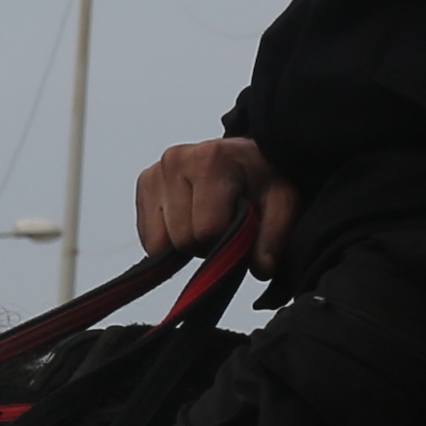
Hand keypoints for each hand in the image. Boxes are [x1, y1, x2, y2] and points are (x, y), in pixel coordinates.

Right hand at [132, 135, 297, 271]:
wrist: (244, 156)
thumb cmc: (262, 178)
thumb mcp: (283, 202)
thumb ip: (275, 236)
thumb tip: (261, 268)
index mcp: (211, 160)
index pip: (206, 230)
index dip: (226, 241)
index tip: (239, 227)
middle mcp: (176, 161)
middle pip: (181, 239)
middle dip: (204, 243)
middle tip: (223, 226)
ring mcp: (154, 172)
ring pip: (158, 244)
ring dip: (184, 243)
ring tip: (205, 221)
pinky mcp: (143, 184)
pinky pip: (147, 238)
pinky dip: (168, 239)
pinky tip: (189, 220)